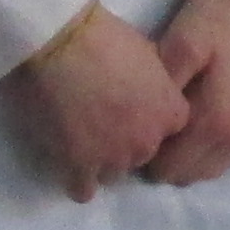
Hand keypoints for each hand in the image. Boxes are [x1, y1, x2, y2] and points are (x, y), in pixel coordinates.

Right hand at [7, 4, 191, 199]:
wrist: (59, 44)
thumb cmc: (105, 39)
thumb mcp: (150, 55)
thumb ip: (158, 84)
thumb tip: (154, 90)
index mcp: (171, 113)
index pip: (170, 133)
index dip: (150, 122)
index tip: (133, 112)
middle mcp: (148, 141)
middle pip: (142, 154)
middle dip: (125, 142)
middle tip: (102, 121)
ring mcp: (114, 157)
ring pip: (113, 174)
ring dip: (99, 160)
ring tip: (80, 137)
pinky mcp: (78, 166)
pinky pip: (83, 190)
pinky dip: (76, 180)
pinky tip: (68, 164)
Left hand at [144, 0, 229, 187]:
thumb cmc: (216, 22)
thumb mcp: (180, 45)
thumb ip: (162, 89)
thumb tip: (141, 126)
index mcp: (216, 123)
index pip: (166, 167)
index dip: (142, 153)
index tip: (130, 129)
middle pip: (183, 176)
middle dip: (161, 160)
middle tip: (145, 127)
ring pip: (203, 173)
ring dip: (182, 159)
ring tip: (166, 128)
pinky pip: (219, 161)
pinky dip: (200, 154)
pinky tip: (188, 127)